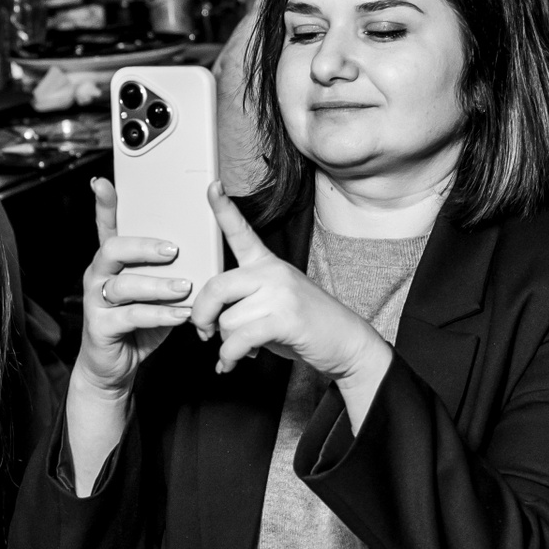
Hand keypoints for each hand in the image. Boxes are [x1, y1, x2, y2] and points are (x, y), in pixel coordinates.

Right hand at [72, 178, 193, 397]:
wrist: (116, 365)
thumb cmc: (138, 322)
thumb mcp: (154, 292)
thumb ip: (167, 271)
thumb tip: (201, 251)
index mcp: (111, 261)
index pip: (106, 226)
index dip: (104, 204)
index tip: (104, 183)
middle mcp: (98, 275)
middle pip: (114, 249)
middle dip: (144, 246)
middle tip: (174, 249)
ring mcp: (95, 300)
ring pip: (124, 285)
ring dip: (158, 285)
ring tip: (185, 287)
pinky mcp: (100, 326)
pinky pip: (131, 316)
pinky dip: (159, 314)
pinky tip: (181, 314)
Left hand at [189, 183, 387, 381]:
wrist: (346, 343)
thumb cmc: (304, 326)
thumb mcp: (273, 303)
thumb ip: (242, 302)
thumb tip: (208, 323)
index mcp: (267, 264)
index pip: (242, 232)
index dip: (223, 208)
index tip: (212, 185)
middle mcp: (272, 272)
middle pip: (216, 287)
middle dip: (202, 316)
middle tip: (204, 333)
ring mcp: (280, 293)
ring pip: (227, 320)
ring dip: (226, 344)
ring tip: (244, 349)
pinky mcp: (285, 318)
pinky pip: (239, 339)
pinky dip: (231, 356)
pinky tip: (235, 362)